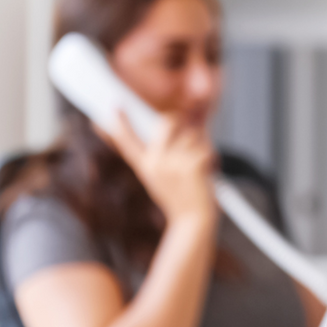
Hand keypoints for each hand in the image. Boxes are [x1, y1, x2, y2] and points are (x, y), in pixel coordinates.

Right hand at [98, 111, 218, 225]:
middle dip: (180, 122)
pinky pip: (207, 145)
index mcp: (145, 165)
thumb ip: (161, 154)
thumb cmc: (180, 198)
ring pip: (194, 134)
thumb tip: (171, 124)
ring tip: (198, 166)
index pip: (127, 140)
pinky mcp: (192, 164)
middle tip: (187, 134)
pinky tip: (206, 172)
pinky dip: (212, 155)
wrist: (193, 221)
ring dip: (201, 145)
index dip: (120, 122)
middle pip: (167, 122)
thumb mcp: (160, 176)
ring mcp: (173, 163)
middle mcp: (156, 162)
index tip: (114, 105)